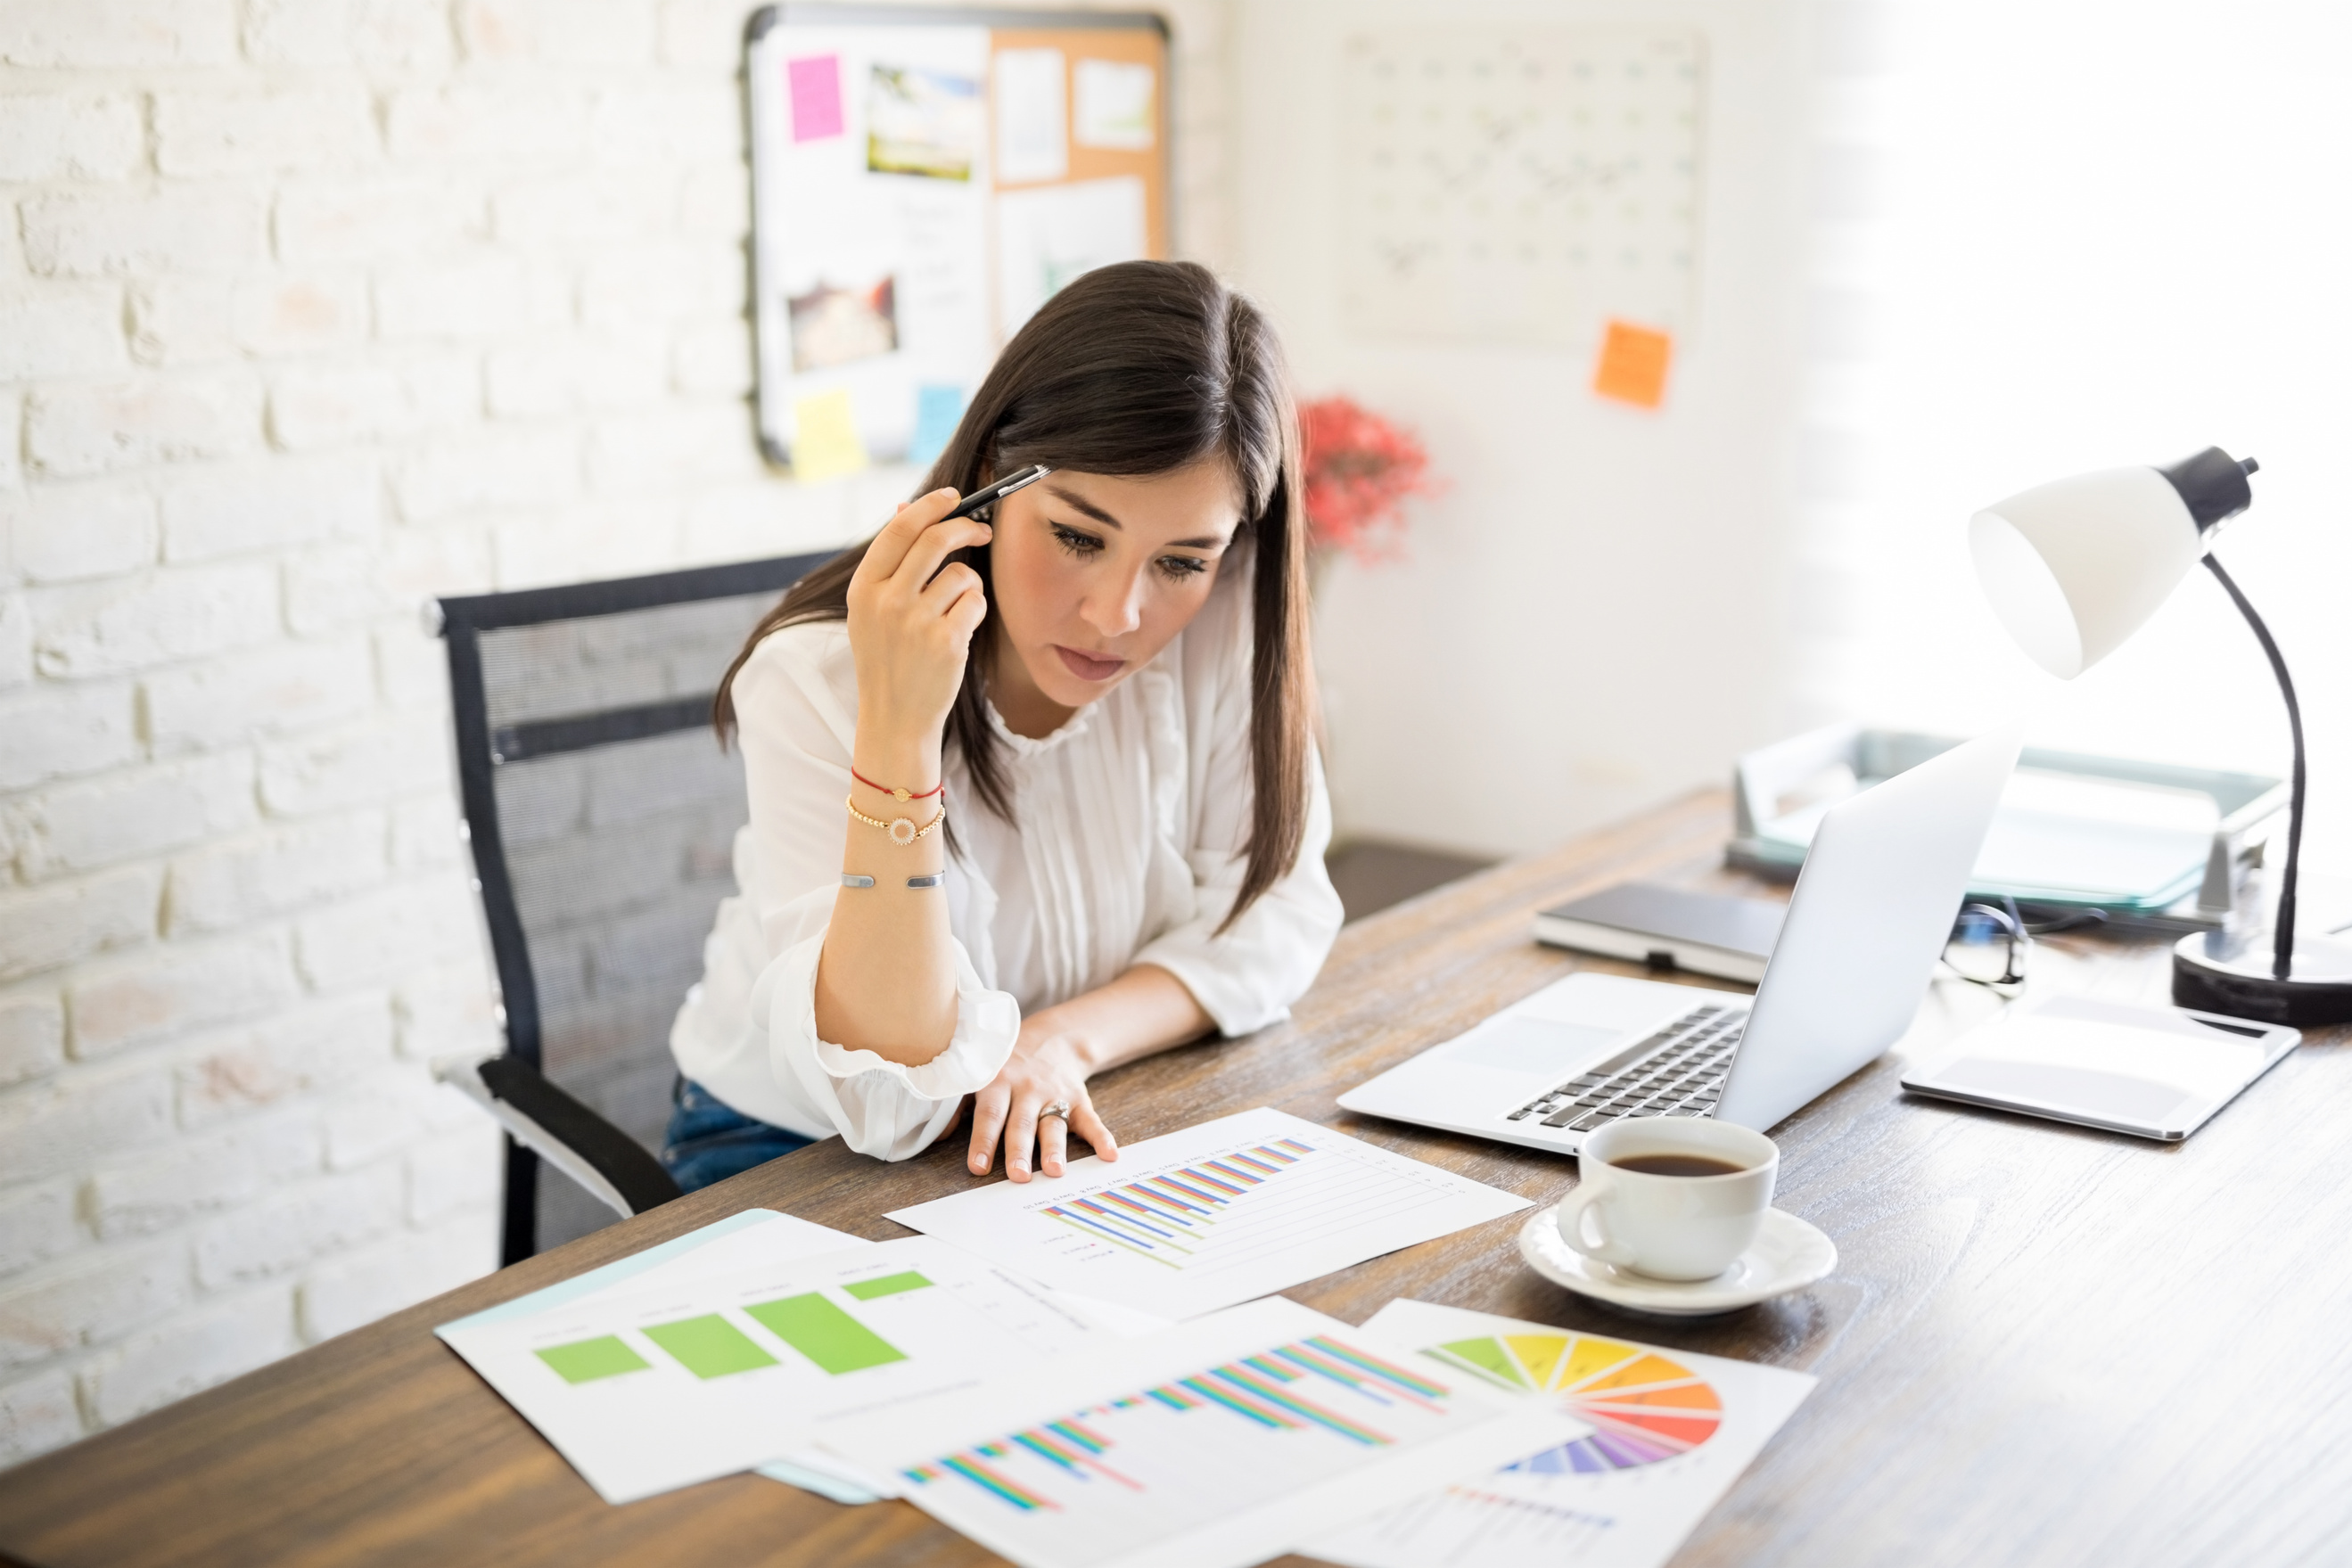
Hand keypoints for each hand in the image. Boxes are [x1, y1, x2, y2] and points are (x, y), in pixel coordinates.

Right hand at [845, 488, 991, 767]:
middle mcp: (887, 601)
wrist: (895, 717)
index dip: (929, 506)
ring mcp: (916, 622)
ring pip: (962, 574)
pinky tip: (959, 631)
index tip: (953, 497)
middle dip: (966, 528)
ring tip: (955, 610)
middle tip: (983, 530)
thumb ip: (890, 562)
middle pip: (935, 540)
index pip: (898, 529)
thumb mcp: (872, 610)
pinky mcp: (947, 641)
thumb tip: (905, 506)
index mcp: (863, 589)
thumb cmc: (888, 658)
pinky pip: (976, 603)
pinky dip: (974, 611)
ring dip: (969, 586)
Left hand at [968, 1021, 1120, 1181]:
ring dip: (1054, 1148)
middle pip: (1022, 1123)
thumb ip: (958, 1104)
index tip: (978, 1167)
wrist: (1052, 1037)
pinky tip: (1109, 1154)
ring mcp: (1055, 1093)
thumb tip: (936, 1134)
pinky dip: (1101, 1137)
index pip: (990, 1114)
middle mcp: (1027, 1088)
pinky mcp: (1078, 1098)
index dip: (983, 1140)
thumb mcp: (979, 1074)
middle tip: (1017, 1177)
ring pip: (1053, 1123)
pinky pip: (1090, 1119)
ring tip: (1054, 1171)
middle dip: (1019, 1151)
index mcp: (998, 1082)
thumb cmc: (1005, 1062)